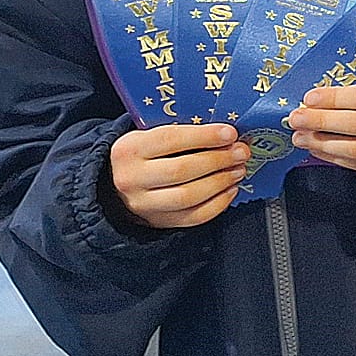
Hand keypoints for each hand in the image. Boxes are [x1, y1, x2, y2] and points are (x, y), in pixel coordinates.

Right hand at [109, 124, 248, 228]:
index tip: (230, 133)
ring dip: (221, 181)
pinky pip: (194, 217)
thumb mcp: (148, 135)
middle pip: (182, 170)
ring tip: (238, 169)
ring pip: (189, 196)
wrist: (115, 185)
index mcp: (130, 150)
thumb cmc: (142, 155)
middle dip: (218, 160)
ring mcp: (144, 205)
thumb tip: (224, 133)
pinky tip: (230, 189)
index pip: (170, 140)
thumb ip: (180, 133)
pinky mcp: (158, 222)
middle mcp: (132, 179)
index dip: (204, 136)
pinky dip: (218, 204)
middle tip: (240, 152)